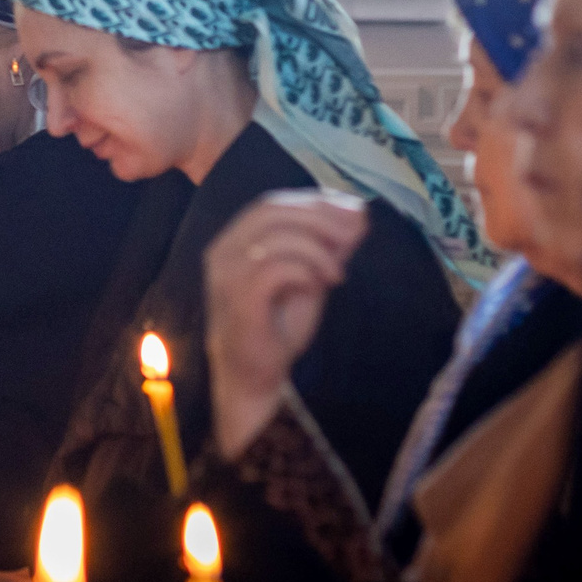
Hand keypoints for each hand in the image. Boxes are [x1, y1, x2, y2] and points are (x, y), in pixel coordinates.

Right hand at [204, 190, 369, 459]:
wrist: (256, 378)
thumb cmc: (278, 328)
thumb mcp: (309, 277)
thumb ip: (327, 246)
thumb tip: (358, 213)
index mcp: (233, 241)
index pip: (272, 203)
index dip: (314, 202)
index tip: (354, 213)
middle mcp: (222, 251)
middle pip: (272, 210)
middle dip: (320, 218)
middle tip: (355, 237)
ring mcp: (226, 275)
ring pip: (275, 235)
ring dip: (318, 248)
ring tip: (338, 274)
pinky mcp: (238, 300)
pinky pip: (276, 268)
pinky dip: (307, 270)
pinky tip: (324, 285)